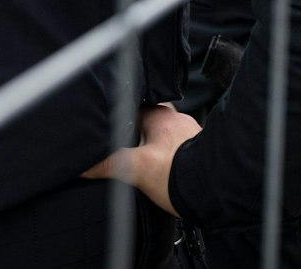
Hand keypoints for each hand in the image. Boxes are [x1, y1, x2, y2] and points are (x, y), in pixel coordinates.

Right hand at [81, 104, 200, 216]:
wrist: (217, 191)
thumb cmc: (180, 177)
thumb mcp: (135, 169)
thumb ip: (107, 164)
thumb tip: (83, 164)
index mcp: (161, 117)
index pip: (132, 108)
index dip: (117, 119)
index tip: (106, 128)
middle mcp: (177, 121)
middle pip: (147, 124)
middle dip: (134, 136)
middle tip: (121, 152)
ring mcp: (189, 136)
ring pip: (161, 137)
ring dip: (151, 148)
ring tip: (139, 165)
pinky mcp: (196, 152)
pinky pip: (174, 150)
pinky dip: (165, 159)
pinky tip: (161, 173)